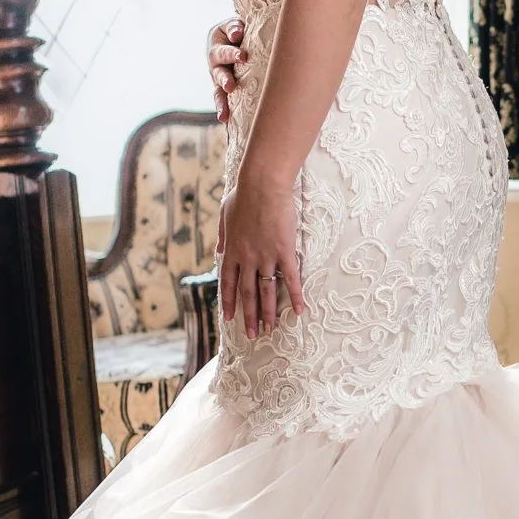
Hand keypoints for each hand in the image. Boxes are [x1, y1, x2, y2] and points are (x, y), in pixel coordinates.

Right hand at [206, 16, 247, 123]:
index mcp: (216, 44)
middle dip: (224, 79)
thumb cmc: (240, 29)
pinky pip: (222, 100)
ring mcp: (218, 77)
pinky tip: (225, 122)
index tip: (243, 57)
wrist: (238, 35)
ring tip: (223, 114)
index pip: (224, 50)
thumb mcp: (235, 24)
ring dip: (221, 102)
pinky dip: (223, 110)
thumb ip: (235, 27)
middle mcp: (215, 63)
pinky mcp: (224, 88)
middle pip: (218, 72)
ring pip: (218, 91)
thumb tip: (236, 34)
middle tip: (230, 86)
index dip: (232, 54)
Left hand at [217, 163, 303, 338]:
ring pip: (267, 291)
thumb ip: (222, 235)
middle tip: (252, 334)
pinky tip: (299, 311)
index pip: (228, 283)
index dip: (230, 302)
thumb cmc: (244, 193)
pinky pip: (291, 279)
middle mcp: (247, 258)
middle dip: (249, 316)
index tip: (230, 319)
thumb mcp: (225, 214)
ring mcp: (266, 256)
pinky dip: (295, 296)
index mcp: (231, 250)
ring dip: (268, 313)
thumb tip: (219, 250)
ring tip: (270, 330)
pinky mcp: (284, 252)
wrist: (262, 184)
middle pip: (248, 293)